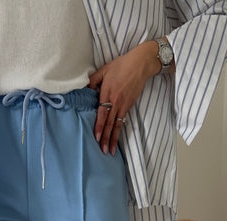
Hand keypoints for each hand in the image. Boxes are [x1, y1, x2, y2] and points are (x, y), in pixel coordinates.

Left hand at [87, 40, 162, 155]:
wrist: (141, 64)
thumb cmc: (121, 65)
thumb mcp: (104, 70)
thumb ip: (93, 80)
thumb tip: (85, 88)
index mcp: (108, 94)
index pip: (102, 114)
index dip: (100, 127)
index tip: (97, 138)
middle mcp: (116, 102)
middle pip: (110, 124)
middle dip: (106, 138)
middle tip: (103, 151)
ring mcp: (124, 105)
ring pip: (117, 125)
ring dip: (114, 139)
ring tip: (111, 151)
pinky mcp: (129, 106)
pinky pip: (122, 121)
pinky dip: (119, 131)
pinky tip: (116, 138)